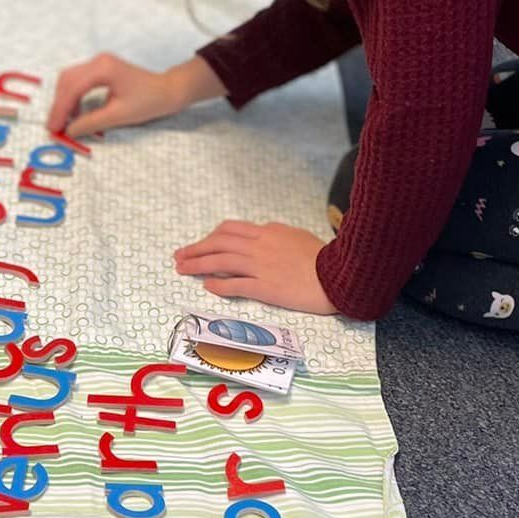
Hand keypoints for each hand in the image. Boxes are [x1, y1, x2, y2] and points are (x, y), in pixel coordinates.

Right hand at [48, 53, 221, 138]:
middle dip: (59, 104)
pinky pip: (79, 80)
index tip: (53, 128)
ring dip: (64, 100)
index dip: (60, 110)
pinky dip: (72, 96)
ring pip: (70, 79)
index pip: (73, 88)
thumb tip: (69, 131)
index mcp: (103, 68)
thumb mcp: (119, 115)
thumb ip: (91, 122)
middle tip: (54, 127)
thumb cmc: (148, 101)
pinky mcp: (101, 68)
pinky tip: (74, 112)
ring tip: (62, 122)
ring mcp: (99, 62)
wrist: (167, 90)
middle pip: (67, 80)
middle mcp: (98, 61)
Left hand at [173, 220, 334, 314]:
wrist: (339, 274)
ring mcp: (261, 266)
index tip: (201, 243)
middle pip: (218, 242)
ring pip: (220, 261)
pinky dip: (218, 284)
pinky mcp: (265, 287)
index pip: (230, 230)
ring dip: (197, 264)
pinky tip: (207, 286)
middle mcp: (260, 246)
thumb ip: (277, 236)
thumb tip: (263, 235)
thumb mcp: (298, 236)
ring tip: (182, 268)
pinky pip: (234, 284)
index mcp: (268, 232)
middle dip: (196, 248)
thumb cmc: (324, 257)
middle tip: (179, 255)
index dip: (211, 237)